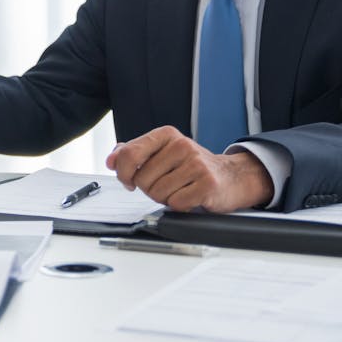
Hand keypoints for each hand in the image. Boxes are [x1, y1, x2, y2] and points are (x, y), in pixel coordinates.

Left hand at [105, 125, 273, 212]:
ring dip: (165, 198)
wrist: (231, 177)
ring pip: (157, 193)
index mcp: (166, 135)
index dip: (123, 173)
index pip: (129, 154)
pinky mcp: (207, 184)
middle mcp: (181, 145)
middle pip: (142, 179)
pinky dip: (179, 206)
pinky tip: (190, 196)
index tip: (129, 180)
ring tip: (180, 189)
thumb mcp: (162, 153)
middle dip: (149, 188)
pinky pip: (175, 203)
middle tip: (166, 184)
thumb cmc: (191, 166)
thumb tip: (111, 159)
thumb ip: (133, 154)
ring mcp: (195, 163)